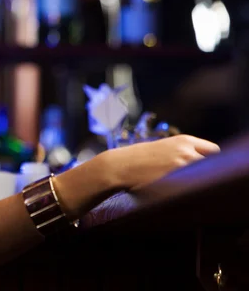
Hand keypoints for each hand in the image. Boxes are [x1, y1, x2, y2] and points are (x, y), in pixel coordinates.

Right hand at [103, 134, 220, 190]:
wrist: (119, 166)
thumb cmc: (139, 157)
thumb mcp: (164, 146)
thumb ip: (184, 151)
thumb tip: (201, 162)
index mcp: (184, 140)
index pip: (213, 150)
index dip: (210, 160)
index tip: (204, 167)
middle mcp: (186, 152)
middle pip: (213, 164)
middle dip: (207, 171)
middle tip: (196, 179)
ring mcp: (182, 168)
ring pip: (204, 177)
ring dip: (199, 182)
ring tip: (186, 186)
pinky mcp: (175, 183)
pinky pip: (192, 188)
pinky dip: (189, 191)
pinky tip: (178, 192)